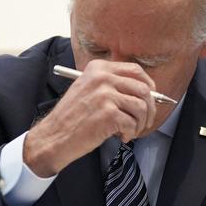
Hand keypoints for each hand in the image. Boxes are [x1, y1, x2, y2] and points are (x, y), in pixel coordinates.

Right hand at [24, 60, 156, 176]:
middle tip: (144, 121)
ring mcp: (105, 95)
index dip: (149, 86)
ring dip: (140, 123)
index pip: (135, 71)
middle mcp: (102, 78)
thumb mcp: (88, 89)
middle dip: (149, 109)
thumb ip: (112, 85)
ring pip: (141, 107)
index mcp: (98, 68)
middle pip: (143, 89)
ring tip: (129, 131)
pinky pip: (132, 123)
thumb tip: (145, 92)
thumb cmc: (72, 117)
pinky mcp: (108, 114)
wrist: (54, 136)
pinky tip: (120, 136)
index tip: (150, 98)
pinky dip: (130, 134)